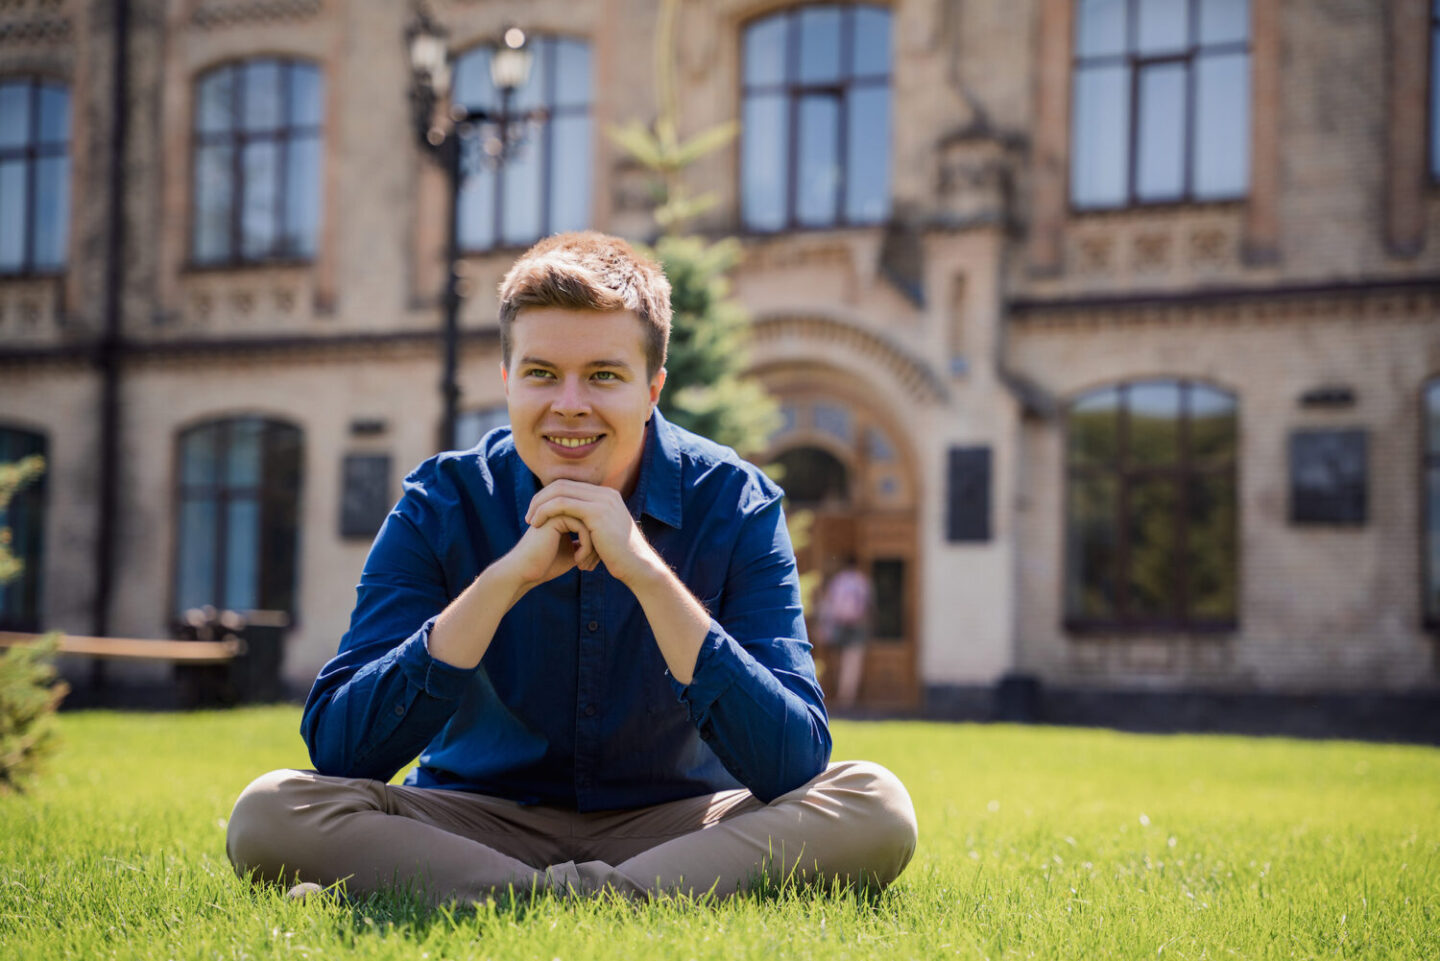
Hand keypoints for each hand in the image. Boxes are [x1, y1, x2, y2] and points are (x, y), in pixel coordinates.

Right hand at [502, 512, 596, 595]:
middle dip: (598, 546)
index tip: (594, 563)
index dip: (598, 544)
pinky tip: (579, 562)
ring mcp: (557, 510)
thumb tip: (608, 541)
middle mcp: (562, 508)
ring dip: (593, 549)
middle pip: (595, 523)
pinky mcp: (555, 516)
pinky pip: (583, 527)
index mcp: (566, 514)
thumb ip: (587, 542)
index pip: (594, 524)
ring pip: (592, 525)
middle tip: (592, 566)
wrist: (525, 572)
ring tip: (587, 566)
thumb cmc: (548, 565)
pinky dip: (586, 547)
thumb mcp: (574, 552)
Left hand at [524, 480, 658, 585]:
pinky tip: (536, 525)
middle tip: (528, 516)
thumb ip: (591, 524)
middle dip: (541, 499)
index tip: (536, 513)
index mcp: (606, 495)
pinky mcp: (596, 511)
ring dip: (540, 506)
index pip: (570, 486)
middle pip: (562, 485)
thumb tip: (576, 525)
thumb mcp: (604, 534)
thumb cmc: (619, 556)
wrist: (637, 566)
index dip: (549, 497)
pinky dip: (545, 512)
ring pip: (559, 492)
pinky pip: (562, 504)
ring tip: (530, 522)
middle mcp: (605, 493)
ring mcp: (602, 500)